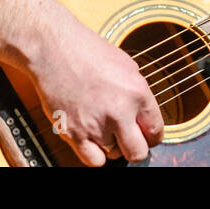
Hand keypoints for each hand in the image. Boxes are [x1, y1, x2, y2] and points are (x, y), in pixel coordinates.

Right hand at [28, 14, 164, 165]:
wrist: (53, 48)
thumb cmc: (87, 51)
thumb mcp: (126, 65)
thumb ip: (138, 95)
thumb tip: (144, 117)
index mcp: (137, 92)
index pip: (156, 131)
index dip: (151, 136)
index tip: (146, 135)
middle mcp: (119, 111)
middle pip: (138, 153)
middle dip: (136, 148)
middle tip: (129, 140)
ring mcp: (96, 124)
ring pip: (114, 155)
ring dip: (110, 144)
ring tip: (102, 125)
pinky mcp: (73, 132)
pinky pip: (93, 160)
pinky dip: (94, 154)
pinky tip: (92, 139)